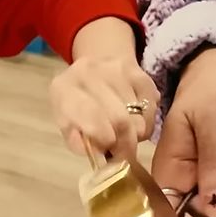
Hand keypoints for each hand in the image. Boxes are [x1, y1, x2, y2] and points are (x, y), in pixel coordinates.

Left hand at [52, 18, 158, 158]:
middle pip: (120, 119)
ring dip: (137, 134)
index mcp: (64, 88)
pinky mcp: (140, 72)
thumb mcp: (66, 122)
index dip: (105, 140)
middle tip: (124, 154)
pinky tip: (136, 120)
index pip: (91, 118)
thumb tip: (98, 153)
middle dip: (125, 144)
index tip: (110, 153)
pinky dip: (147, 122)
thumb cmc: (77, 102)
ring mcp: (117, 69)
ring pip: (139, 116)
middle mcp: (89, 73)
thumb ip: (76, 141)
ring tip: (126, 135)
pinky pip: (152, 107)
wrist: (96, 62)